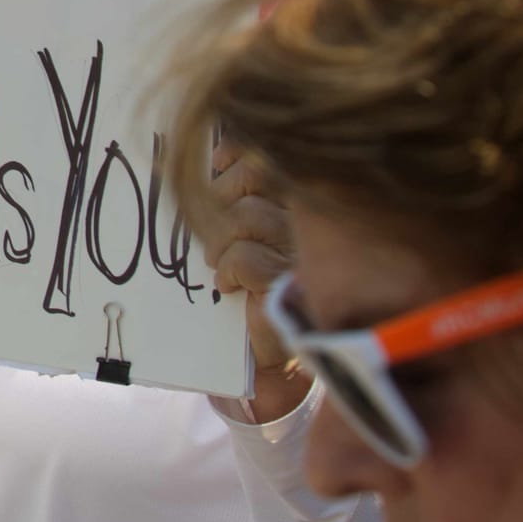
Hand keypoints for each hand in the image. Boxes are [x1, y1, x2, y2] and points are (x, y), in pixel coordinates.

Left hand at [198, 145, 310, 417]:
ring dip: (220, 238)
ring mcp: (304, 256)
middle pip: (255, 178)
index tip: (219, 161)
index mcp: (299, 208)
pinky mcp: (291, 290)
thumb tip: (221, 157)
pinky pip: (246, 257)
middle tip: (212, 233)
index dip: (240, 154)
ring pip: (248, 215)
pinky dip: (228, 268)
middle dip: (221, 198)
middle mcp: (310, 226)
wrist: (261, 367)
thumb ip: (236, 200)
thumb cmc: (247, 297)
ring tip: (218, 263)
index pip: (270, 159)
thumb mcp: (238, 239)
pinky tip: (227, 286)